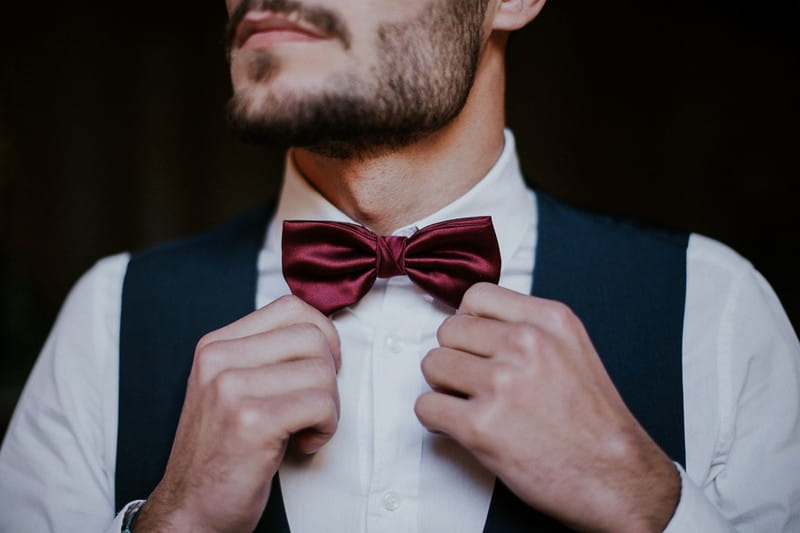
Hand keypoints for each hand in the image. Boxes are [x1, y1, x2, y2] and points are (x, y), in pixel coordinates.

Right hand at [134, 296, 340, 532]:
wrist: (190, 510)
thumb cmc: (222, 453)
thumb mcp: (230, 389)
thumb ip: (264, 356)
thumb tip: (323, 334)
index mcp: (215, 345)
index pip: (291, 307)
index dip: (322, 335)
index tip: (320, 367)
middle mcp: (219, 359)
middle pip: (312, 335)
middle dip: (329, 373)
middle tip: (314, 404)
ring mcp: (232, 388)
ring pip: (322, 371)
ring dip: (328, 406)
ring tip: (305, 428)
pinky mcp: (251, 421)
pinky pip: (321, 404)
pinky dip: (326, 429)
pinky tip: (303, 444)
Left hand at [415, 283, 679, 532]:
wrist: (617, 477)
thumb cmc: (595, 422)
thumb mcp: (573, 348)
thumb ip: (528, 329)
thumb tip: (476, 324)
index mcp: (548, 321)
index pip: (477, 296)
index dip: (468, 321)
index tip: (471, 341)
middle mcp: (524, 345)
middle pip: (449, 330)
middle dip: (454, 356)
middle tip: (470, 379)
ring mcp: (501, 384)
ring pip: (432, 365)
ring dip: (443, 386)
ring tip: (467, 402)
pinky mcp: (481, 426)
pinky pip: (427, 407)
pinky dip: (436, 418)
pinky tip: (459, 424)